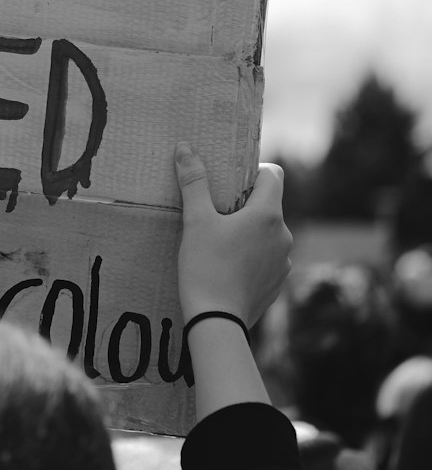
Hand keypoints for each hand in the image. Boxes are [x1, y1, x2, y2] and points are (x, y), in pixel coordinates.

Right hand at [175, 142, 291, 330]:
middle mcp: (284, 234)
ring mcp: (283, 260)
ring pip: (268, 232)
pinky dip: (252, 255)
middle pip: (269, 204)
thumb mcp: (195, 222)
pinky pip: (267, 257)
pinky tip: (228, 266)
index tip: (230, 182)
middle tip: (215, 213)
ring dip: (249, 231)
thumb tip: (185, 148)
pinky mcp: (278, 282)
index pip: (273, 174)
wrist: (217, 321)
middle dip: (245, 204)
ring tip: (219, 242)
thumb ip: (193, 183)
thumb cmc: (206, 267)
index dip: (253, 172)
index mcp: (268, 214)